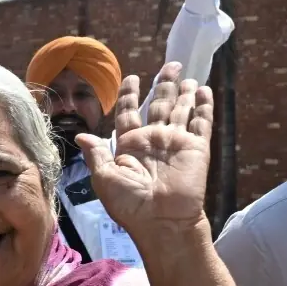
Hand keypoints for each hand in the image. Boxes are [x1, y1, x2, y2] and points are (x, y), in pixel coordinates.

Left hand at [79, 63, 211, 243]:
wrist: (161, 220)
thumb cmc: (129, 204)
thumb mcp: (104, 178)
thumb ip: (96, 154)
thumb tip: (81, 135)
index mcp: (129, 145)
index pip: (128, 112)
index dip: (130, 94)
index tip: (132, 77)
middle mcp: (153, 140)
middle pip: (159, 104)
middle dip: (164, 84)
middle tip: (171, 65)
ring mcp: (176, 142)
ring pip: (181, 109)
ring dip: (184, 92)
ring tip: (187, 74)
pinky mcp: (197, 147)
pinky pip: (201, 122)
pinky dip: (204, 106)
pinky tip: (205, 90)